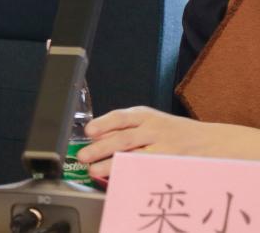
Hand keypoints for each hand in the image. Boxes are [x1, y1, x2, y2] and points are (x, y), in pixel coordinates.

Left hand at [76, 106, 259, 177]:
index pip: (121, 117)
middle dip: (101, 148)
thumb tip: (95, 139)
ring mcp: (165, 148)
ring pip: (135, 157)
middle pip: (124, 138)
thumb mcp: (151, 121)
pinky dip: (134, 175)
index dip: (103, 124)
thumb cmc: (174, 132)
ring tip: (96, 170)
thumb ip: (126, 128)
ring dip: (113, 164)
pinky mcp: (173, 164)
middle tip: (83, 156)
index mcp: (146, 115)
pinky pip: (150, 171)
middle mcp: (155, 129)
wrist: (213, 142)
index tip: (88, 131)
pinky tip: (121, 180)